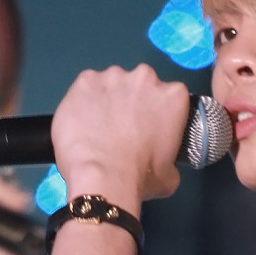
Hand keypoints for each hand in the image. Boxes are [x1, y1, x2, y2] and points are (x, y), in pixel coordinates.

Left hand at [51, 64, 187, 208]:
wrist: (103, 178)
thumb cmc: (142, 178)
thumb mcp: (169, 175)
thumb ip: (170, 159)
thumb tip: (163, 165)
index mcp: (173, 96)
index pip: (170, 98)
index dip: (158, 115)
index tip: (150, 130)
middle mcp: (145, 77)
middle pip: (140, 85)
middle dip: (134, 103)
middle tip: (124, 130)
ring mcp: (113, 76)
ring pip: (112, 85)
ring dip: (108, 101)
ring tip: (99, 130)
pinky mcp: (85, 81)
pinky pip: (86, 89)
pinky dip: (83, 103)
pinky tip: (82, 125)